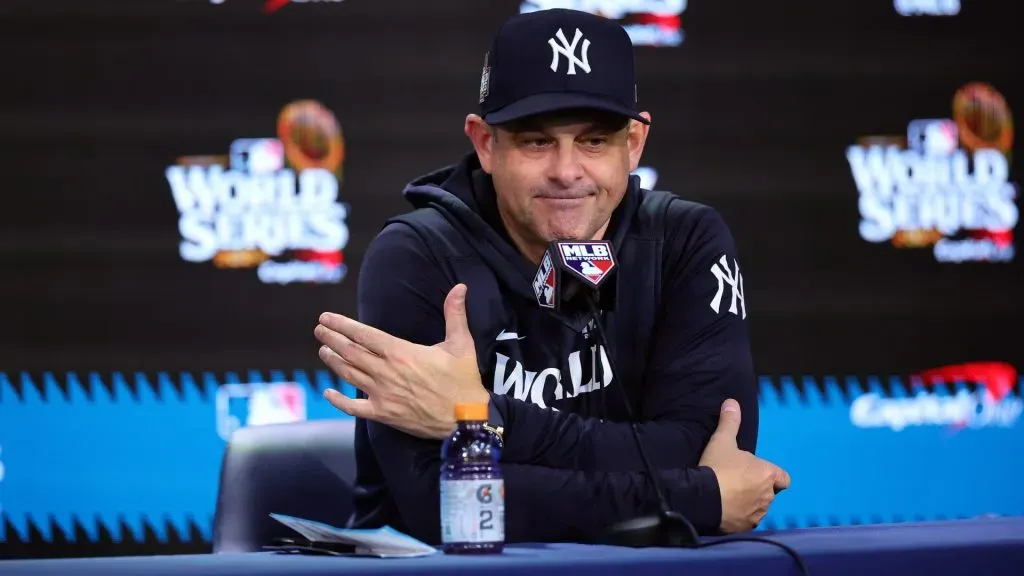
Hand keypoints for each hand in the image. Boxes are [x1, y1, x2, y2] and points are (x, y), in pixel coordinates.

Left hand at [314, 283, 489, 439]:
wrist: (466, 419)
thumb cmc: (463, 381)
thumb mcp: (461, 344)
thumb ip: (455, 314)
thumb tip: (460, 287)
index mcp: (400, 352)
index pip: (363, 334)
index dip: (342, 325)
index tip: (326, 318)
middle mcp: (385, 372)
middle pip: (350, 352)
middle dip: (332, 339)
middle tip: (319, 330)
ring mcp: (382, 394)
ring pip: (349, 375)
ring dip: (333, 362)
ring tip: (323, 351)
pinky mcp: (383, 413)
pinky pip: (354, 408)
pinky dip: (338, 400)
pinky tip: (328, 393)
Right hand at [698, 399, 790, 532]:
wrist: (703, 498)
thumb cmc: (717, 467)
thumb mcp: (722, 440)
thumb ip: (730, 422)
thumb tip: (732, 402)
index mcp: (768, 474)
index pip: (783, 477)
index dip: (772, 475)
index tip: (757, 473)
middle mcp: (768, 495)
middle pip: (769, 492)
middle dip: (757, 488)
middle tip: (736, 482)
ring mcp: (758, 513)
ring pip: (759, 507)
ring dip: (749, 503)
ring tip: (729, 496)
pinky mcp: (745, 526)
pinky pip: (746, 520)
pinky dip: (739, 516)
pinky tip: (725, 509)